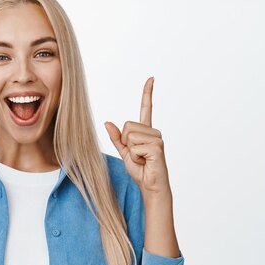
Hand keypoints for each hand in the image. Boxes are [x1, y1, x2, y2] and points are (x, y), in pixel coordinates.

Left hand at [104, 77, 170, 197]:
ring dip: (131, 151)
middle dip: (125, 142)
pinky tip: (145, 162)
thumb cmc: (140, 170)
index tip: (151, 78)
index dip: (147, 93)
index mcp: (146, 131)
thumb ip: (117, 138)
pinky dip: (135, 157)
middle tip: (136, 155)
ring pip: (130, 135)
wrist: (150, 186)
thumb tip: (107, 122)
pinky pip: (135, 147)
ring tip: (142, 159)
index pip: (146, 108)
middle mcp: (154, 132)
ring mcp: (157, 139)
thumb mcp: (124, 152)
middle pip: (127, 125)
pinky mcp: (157, 148)